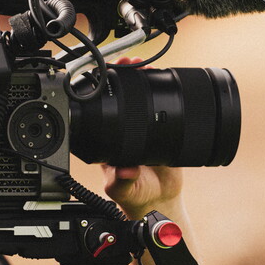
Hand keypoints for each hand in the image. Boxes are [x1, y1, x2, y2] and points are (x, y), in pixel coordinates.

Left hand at [101, 56, 183, 217]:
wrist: (158, 202)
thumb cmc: (135, 197)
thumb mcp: (123, 190)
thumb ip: (122, 182)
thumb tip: (125, 170)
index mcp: (106, 141)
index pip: (100, 111)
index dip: (101, 92)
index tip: (107, 77)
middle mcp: (121, 131)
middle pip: (119, 98)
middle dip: (122, 76)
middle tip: (129, 63)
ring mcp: (141, 129)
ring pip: (139, 99)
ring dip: (141, 79)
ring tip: (144, 65)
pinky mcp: (161, 131)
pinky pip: (161, 108)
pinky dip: (161, 92)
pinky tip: (164, 81)